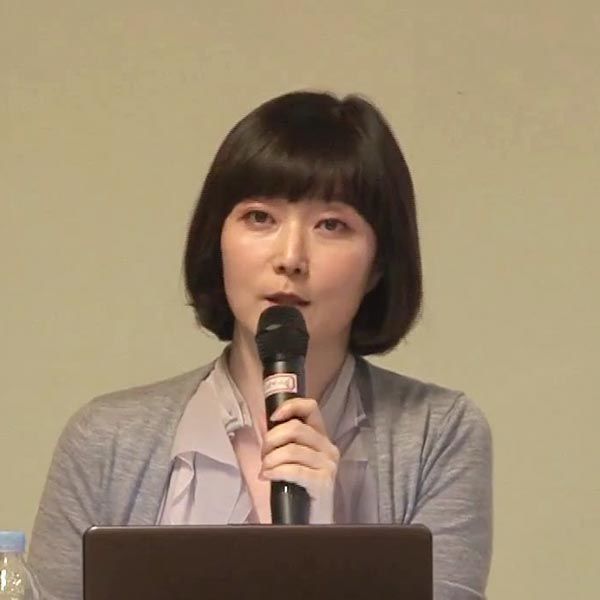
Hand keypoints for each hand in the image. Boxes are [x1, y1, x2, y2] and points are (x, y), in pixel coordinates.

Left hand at [260, 397, 339, 523]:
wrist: (311, 521)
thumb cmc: (298, 489)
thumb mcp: (292, 459)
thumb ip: (283, 439)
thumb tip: (263, 418)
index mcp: (322, 438)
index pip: (311, 408)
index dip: (290, 407)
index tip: (273, 417)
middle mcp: (329, 448)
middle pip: (296, 428)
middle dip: (272, 439)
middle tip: (263, 454)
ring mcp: (328, 465)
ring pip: (292, 450)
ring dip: (271, 459)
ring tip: (264, 469)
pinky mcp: (323, 483)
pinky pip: (294, 470)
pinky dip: (276, 471)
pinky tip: (267, 476)